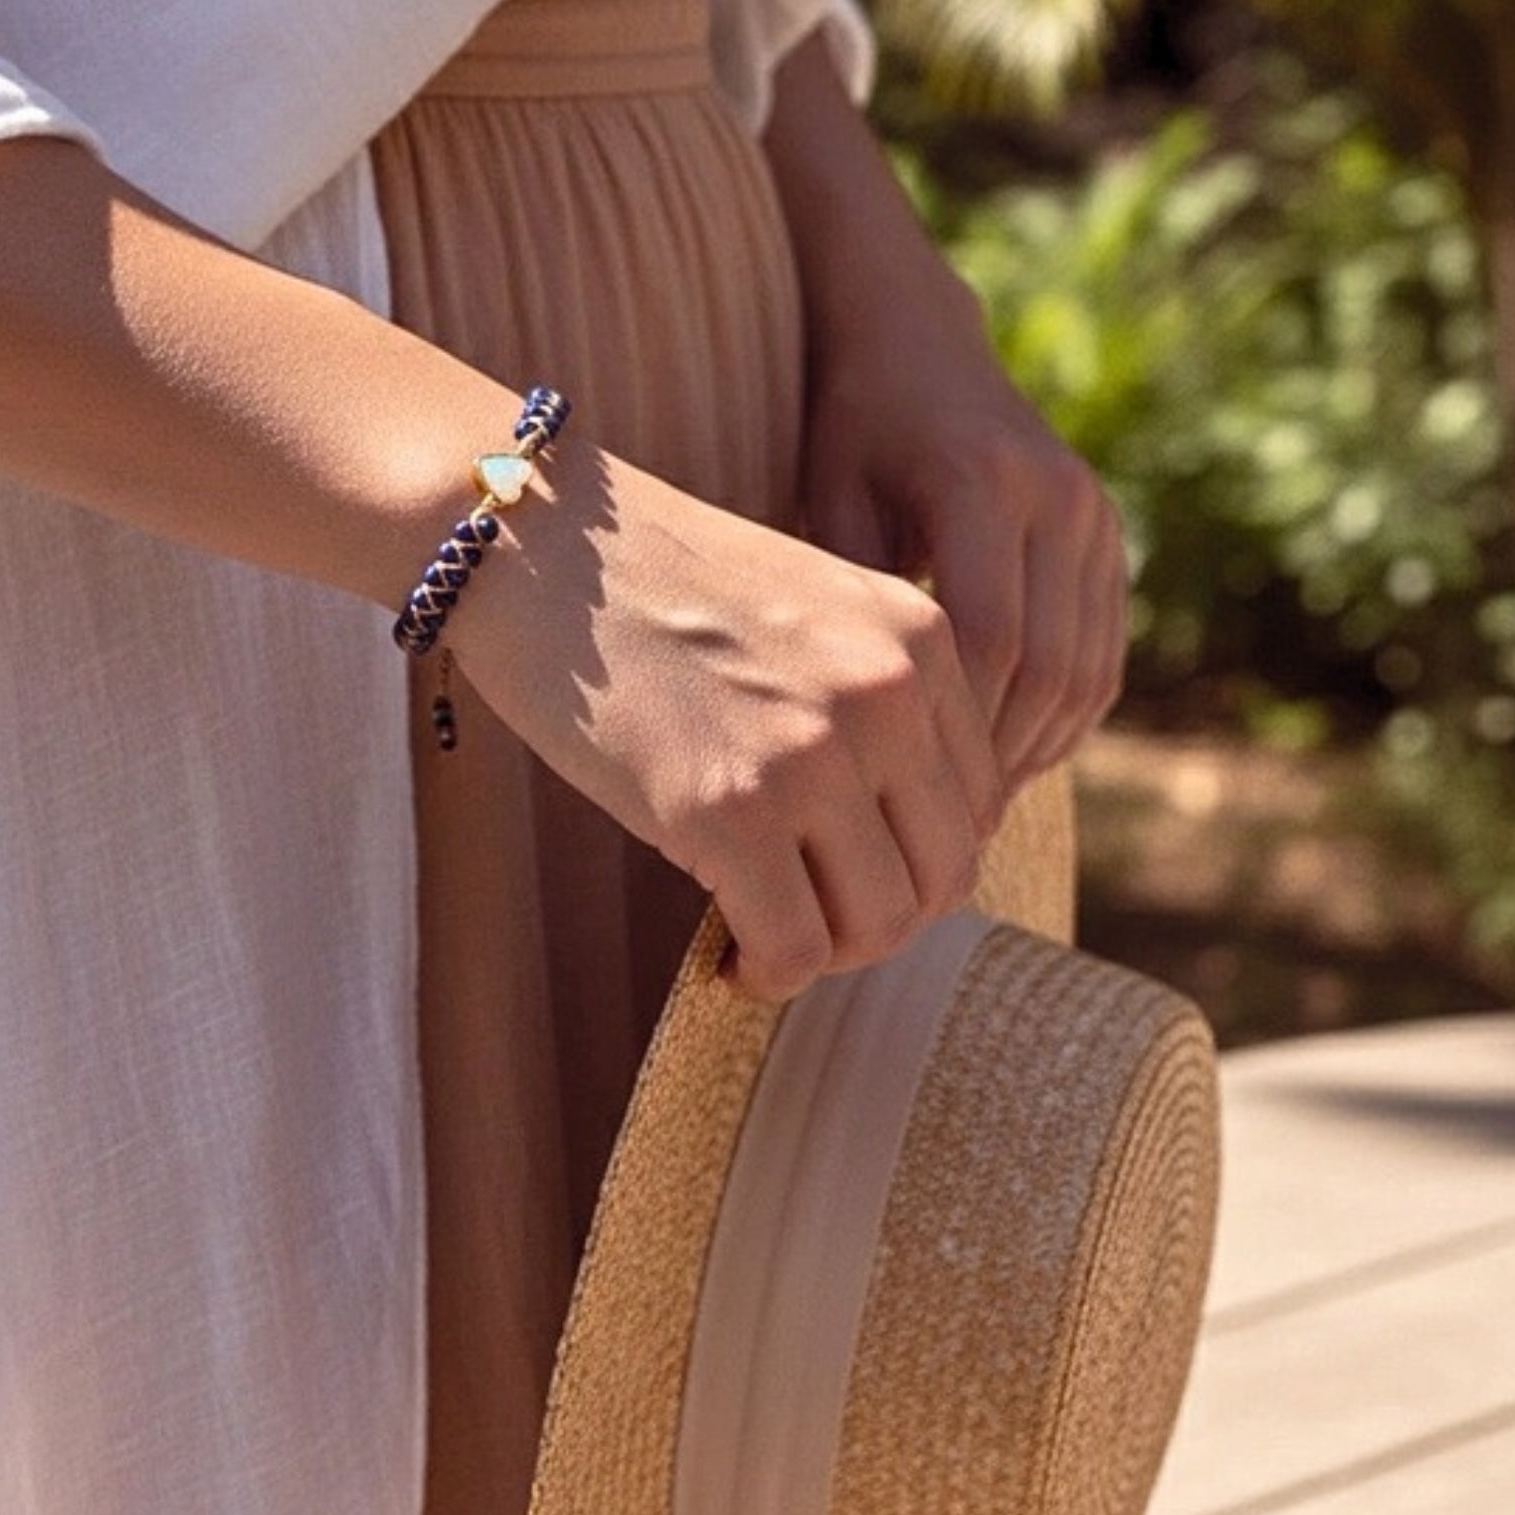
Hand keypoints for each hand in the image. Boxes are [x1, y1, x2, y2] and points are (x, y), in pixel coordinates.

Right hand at [447, 443, 1006, 1003]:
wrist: (534, 542)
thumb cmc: (651, 581)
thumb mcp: (807, 609)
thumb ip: (871, 698)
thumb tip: (899, 844)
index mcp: (920, 638)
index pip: (980, 803)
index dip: (915, 860)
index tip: (846, 869)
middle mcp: (887, 693)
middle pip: (945, 874)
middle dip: (880, 920)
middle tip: (809, 920)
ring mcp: (812, 752)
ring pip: (881, 925)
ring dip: (827, 952)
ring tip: (768, 937)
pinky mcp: (728, 809)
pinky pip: (794, 947)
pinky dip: (767, 972)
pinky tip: (728, 955)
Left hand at [800, 339, 1127, 798]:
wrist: (918, 345)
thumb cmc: (850, 427)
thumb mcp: (828, 495)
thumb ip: (850, 596)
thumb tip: (854, 728)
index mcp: (982, 480)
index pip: (990, 636)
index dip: (959, 726)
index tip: (910, 788)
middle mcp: (1058, 495)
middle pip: (1050, 662)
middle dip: (1000, 752)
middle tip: (947, 819)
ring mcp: (1095, 514)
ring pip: (1088, 666)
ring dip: (1038, 744)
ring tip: (976, 802)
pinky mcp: (1108, 534)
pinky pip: (1103, 649)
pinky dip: (1065, 712)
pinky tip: (1012, 753)